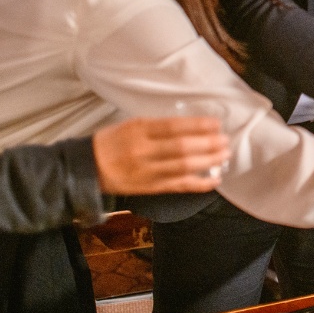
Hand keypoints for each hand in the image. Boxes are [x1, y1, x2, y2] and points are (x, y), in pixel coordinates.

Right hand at [91, 117, 227, 193]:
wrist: (88, 168)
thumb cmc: (113, 142)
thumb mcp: (132, 125)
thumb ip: (159, 126)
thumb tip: (193, 126)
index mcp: (137, 131)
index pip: (173, 127)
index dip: (198, 125)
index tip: (216, 123)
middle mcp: (142, 152)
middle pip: (182, 148)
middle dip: (208, 144)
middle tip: (225, 140)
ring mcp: (147, 172)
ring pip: (183, 167)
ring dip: (209, 161)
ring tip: (224, 154)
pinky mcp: (150, 188)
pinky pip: (179, 186)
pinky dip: (200, 184)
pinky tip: (215, 179)